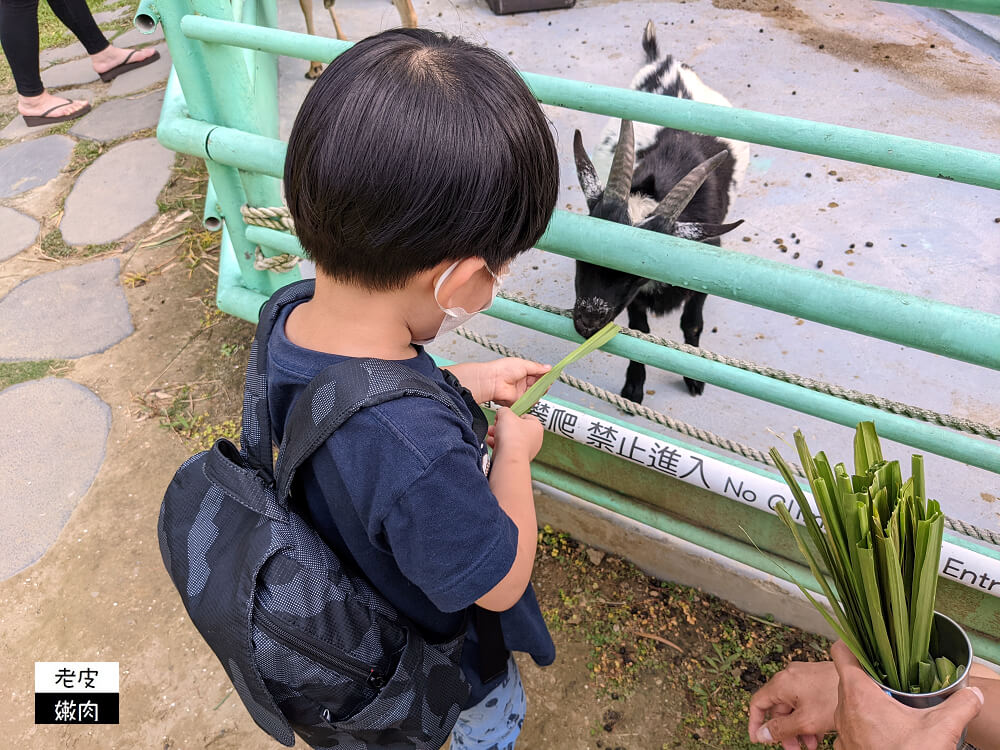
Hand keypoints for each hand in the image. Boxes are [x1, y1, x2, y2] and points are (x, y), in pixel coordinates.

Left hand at [481, 358, 550, 406]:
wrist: (492, 381)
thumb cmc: (503, 369)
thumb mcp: (524, 364)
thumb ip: (537, 368)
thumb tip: (548, 367)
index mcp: (523, 371)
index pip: (537, 373)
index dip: (545, 374)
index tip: (552, 373)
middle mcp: (522, 381)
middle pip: (538, 384)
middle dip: (544, 382)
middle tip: (549, 380)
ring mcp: (521, 391)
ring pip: (536, 392)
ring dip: (541, 390)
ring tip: (544, 386)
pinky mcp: (519, 399)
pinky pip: (530, 401)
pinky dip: (535, 398)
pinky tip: (537, 393)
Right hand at [489, 407, 543, 461]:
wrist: (509, 456)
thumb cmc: (512, 436)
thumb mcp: (505, 414)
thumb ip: (504, 410)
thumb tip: (502, 413)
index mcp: (536, 426)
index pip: (525, 416)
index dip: (513, 414)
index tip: (505, 415)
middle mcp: (534, 439)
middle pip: (516, 428)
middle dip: (503, 426)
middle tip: (496, 424)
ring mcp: (526, 450)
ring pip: (510, 439)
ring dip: (498, 435)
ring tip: (491, 433)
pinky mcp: (517, 458)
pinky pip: (507, 448)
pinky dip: (498, 445)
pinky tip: (492, 442)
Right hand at [749, 660, 837, 749]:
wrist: (862, 681)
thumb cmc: (833, 698)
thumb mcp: (804, 721)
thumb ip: (780, 729)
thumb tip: (761, 735)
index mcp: (781, 683)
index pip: (758, 703)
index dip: (755, 723)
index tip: (759, 739)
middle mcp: (789, 676)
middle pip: (778, 707)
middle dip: (784, 730)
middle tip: (794, 749)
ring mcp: (803, 676)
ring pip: (793, 706)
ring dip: (798, 727)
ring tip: (811, 744)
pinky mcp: (816, 679)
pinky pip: (804, 700)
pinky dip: (807, 717)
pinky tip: (818, 732)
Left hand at [831, 640, 983, 749]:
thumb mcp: (940, 729)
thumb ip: (959, 706)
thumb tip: (974, 693)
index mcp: (858, 694)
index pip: (841, 653)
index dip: (852, 643)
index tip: (866, 642)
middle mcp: (844, 709)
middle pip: (848, 677)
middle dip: (868, 675)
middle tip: (889, 675)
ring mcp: (843, 729)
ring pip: (849, 701)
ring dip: (866, 699)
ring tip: (890, 701)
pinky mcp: (847, 746)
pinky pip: (851, 724)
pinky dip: (864, 720)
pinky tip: (884, 725)